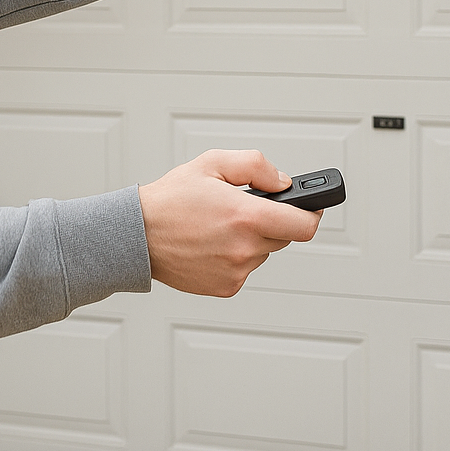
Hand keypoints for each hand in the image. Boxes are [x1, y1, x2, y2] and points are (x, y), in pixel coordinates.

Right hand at [138, 150, 321, 296]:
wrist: (136, 235)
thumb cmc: (170, 199)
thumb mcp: (213, 163)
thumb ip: (256, 166)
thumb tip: (283, 182)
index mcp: (246, 216)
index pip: (305, 225)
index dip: (313, 213)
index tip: (313, 207)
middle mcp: (244, 248)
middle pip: (285, 237)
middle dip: (274, 221)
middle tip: (247, 209)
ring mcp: (236, 271)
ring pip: (264, 252)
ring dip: (252, 239)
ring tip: (221, 225)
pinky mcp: (226, 287)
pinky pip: (245, 268)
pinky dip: (236, 256)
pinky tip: (213, 243)